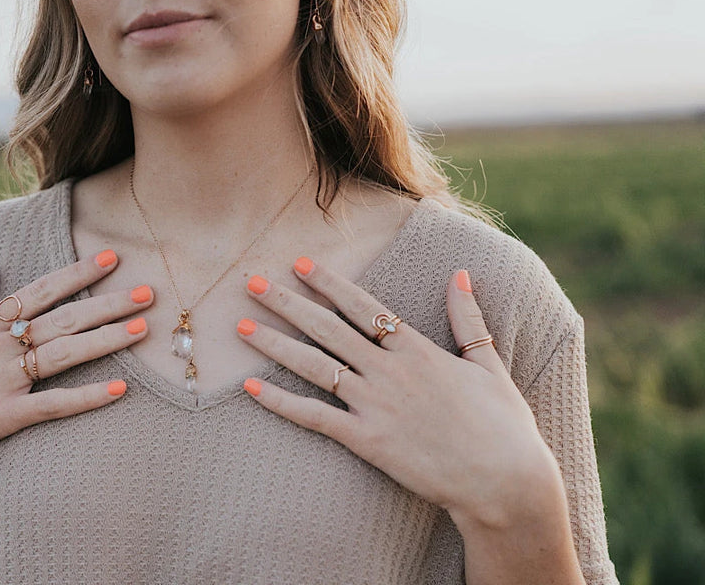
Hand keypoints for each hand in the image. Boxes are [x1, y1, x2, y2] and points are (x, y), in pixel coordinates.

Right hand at [0, 251, 152, 472]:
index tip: (111, 256)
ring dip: (105, 340)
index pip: (40, 291)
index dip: (77, 273)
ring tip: (142, 329)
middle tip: (149, 292)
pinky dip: (86, 398)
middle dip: (108, 302)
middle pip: (62, 318)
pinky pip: (51, 406)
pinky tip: (119, 390)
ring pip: (63, 354)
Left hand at [238, 259, 561, 529]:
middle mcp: (390, 371)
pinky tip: (251, 388)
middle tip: (251, 281)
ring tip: (240, 326)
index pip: (363, 307)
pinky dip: (281, 403)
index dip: (329, 284)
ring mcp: (376, 405)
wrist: (506, 481)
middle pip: (327, 328)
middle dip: (286, 303)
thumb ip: (468, 317)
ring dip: (274, 344)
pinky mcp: (368, 441)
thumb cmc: (503, 424)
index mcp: (417, 349)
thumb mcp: (488, 363)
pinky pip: (315, 417)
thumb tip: (460, 273)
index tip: (300, 264)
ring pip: (314, 366)